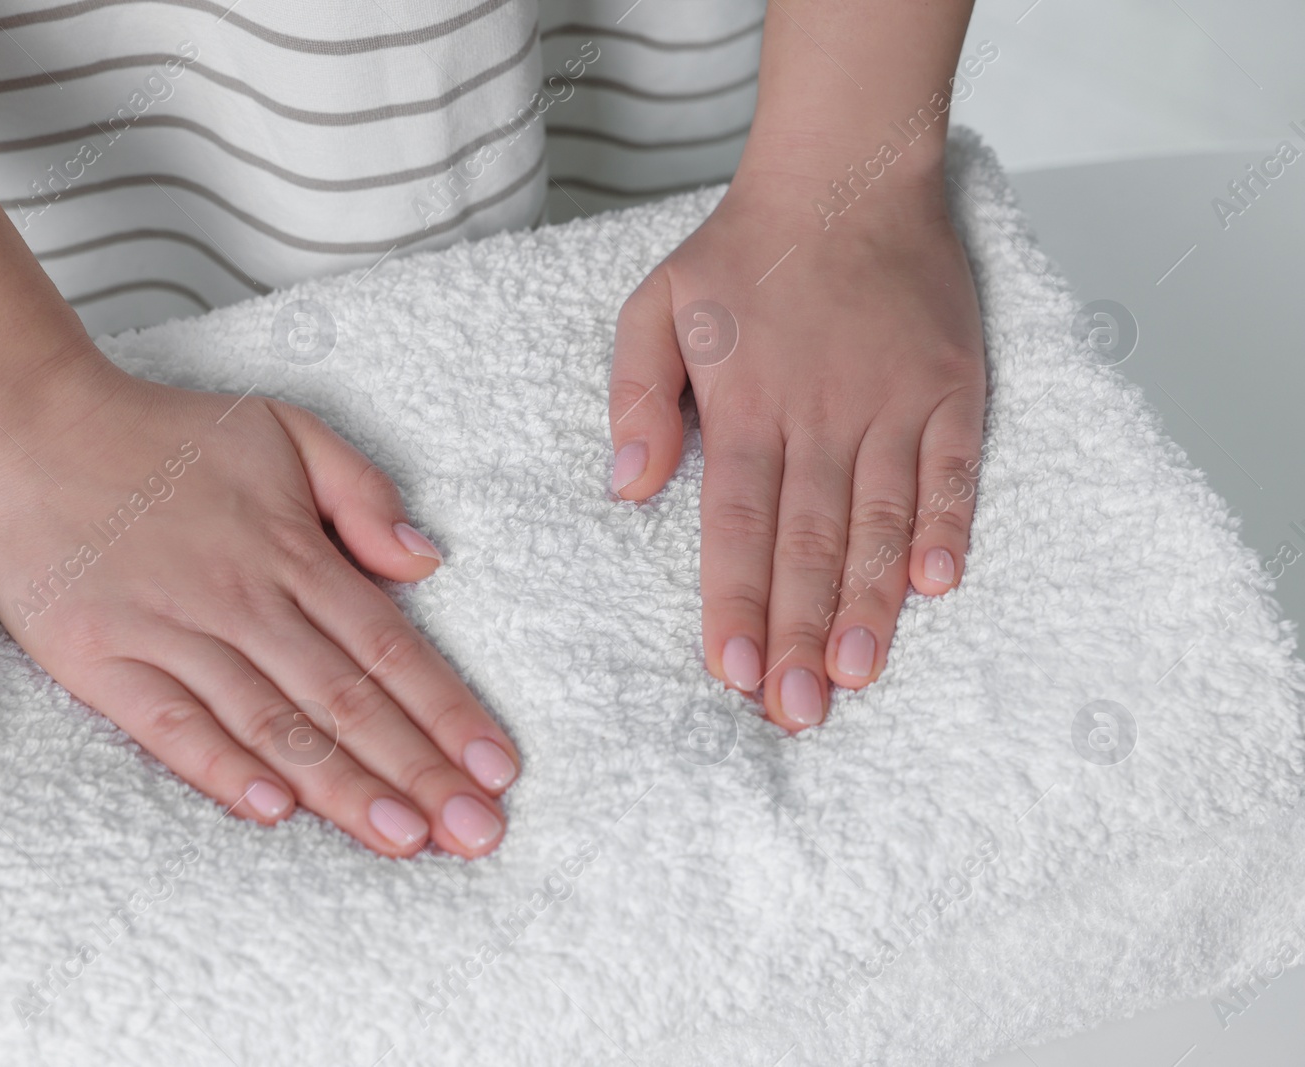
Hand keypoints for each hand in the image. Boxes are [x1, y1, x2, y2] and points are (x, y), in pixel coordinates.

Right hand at [0, 361, 519, 856]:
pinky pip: (168, 723)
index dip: (448, 711)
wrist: (31, 424)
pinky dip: (219, 766)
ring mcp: (170, 631)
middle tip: (476, 835)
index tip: (497, 769)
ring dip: (342, 787)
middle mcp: (243, 598)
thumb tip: (424, 561)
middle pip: (346, 699)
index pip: (389, 647)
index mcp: (293, 550)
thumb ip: (362, 491)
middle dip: (419, 771)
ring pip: (273, 723)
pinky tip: (272, 811)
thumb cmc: (163, 435)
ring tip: (403, 840)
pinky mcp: (99, 658)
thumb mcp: (285, 429)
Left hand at [608, 169, 985, 731]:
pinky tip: (937, 587)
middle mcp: (820, 412)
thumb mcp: (652, 308)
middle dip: (800, 632)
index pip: (737, 522)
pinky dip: (948, 526)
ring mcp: (893, 402)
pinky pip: (953, 468)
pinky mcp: (950, 389)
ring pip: (880, 519)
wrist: (845, 178)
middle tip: (795, 713)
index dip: (737, 600)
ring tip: (857, 676)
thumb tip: (627, 490)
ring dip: (869, 603)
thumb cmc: (743, 256)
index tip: (733, 672)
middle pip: (809, 539)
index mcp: (745, 403)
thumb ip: (635, 398)